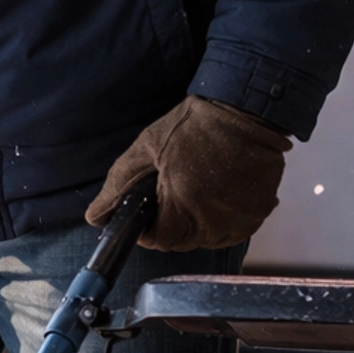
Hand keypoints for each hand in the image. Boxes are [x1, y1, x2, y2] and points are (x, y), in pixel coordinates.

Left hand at [87, 97, 289, 251]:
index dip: (147, 227)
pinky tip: (217, 194)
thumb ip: (117, 186)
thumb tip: (94, 217)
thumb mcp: (146, 149)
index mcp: (183, 209)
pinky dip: (221, 219)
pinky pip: (231, 230)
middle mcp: (214, 223)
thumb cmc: (193, 127)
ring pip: (207, 238)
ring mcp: (240, 221)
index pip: (157, 240)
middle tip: (171, 192)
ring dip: (196, 223)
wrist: (245, 110)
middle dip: (170, 224)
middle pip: (182, 242)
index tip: (148, 208)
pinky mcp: (259, 214)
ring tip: (195, 190)